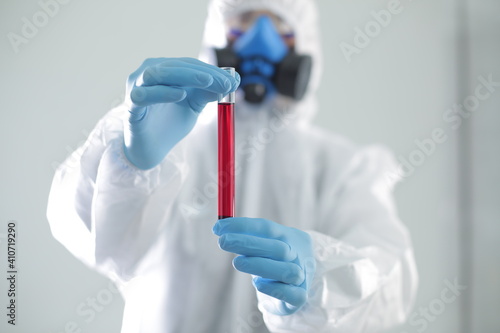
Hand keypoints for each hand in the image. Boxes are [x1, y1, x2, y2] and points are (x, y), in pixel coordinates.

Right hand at [123, 57, 239, 168]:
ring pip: (158, 74)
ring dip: (185, 76)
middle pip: (176, 66)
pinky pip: (144, 95)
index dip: (212, 71)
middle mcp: (148, 73)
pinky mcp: (131, 105)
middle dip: (203, 73)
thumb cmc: (170, 123)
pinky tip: (180, 95)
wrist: (151, 149)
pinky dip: (163, 93)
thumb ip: (207, 92)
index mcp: (164, 70)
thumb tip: (232, 81)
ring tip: (207, 82)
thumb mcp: (193, 105)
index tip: (233, 81)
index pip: (189, 64)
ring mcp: (137, 87)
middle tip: (225, 83)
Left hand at [213, 217, 315, 314]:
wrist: (299, 280)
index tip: (218, 227)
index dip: (242, 226)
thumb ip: (247, 235)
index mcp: (288, 236)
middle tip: (223, 241)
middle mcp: (298, 254)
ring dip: (260, 265)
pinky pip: (293, 295)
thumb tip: (220, 226)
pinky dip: (275, 289)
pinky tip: (259, 284)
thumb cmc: (274, 258)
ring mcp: (302, 276)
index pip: (267, 227)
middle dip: (248, 244)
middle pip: (277, 247)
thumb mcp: (264, 243)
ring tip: (236, 262)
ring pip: (287, 271)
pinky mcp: (300, 297)